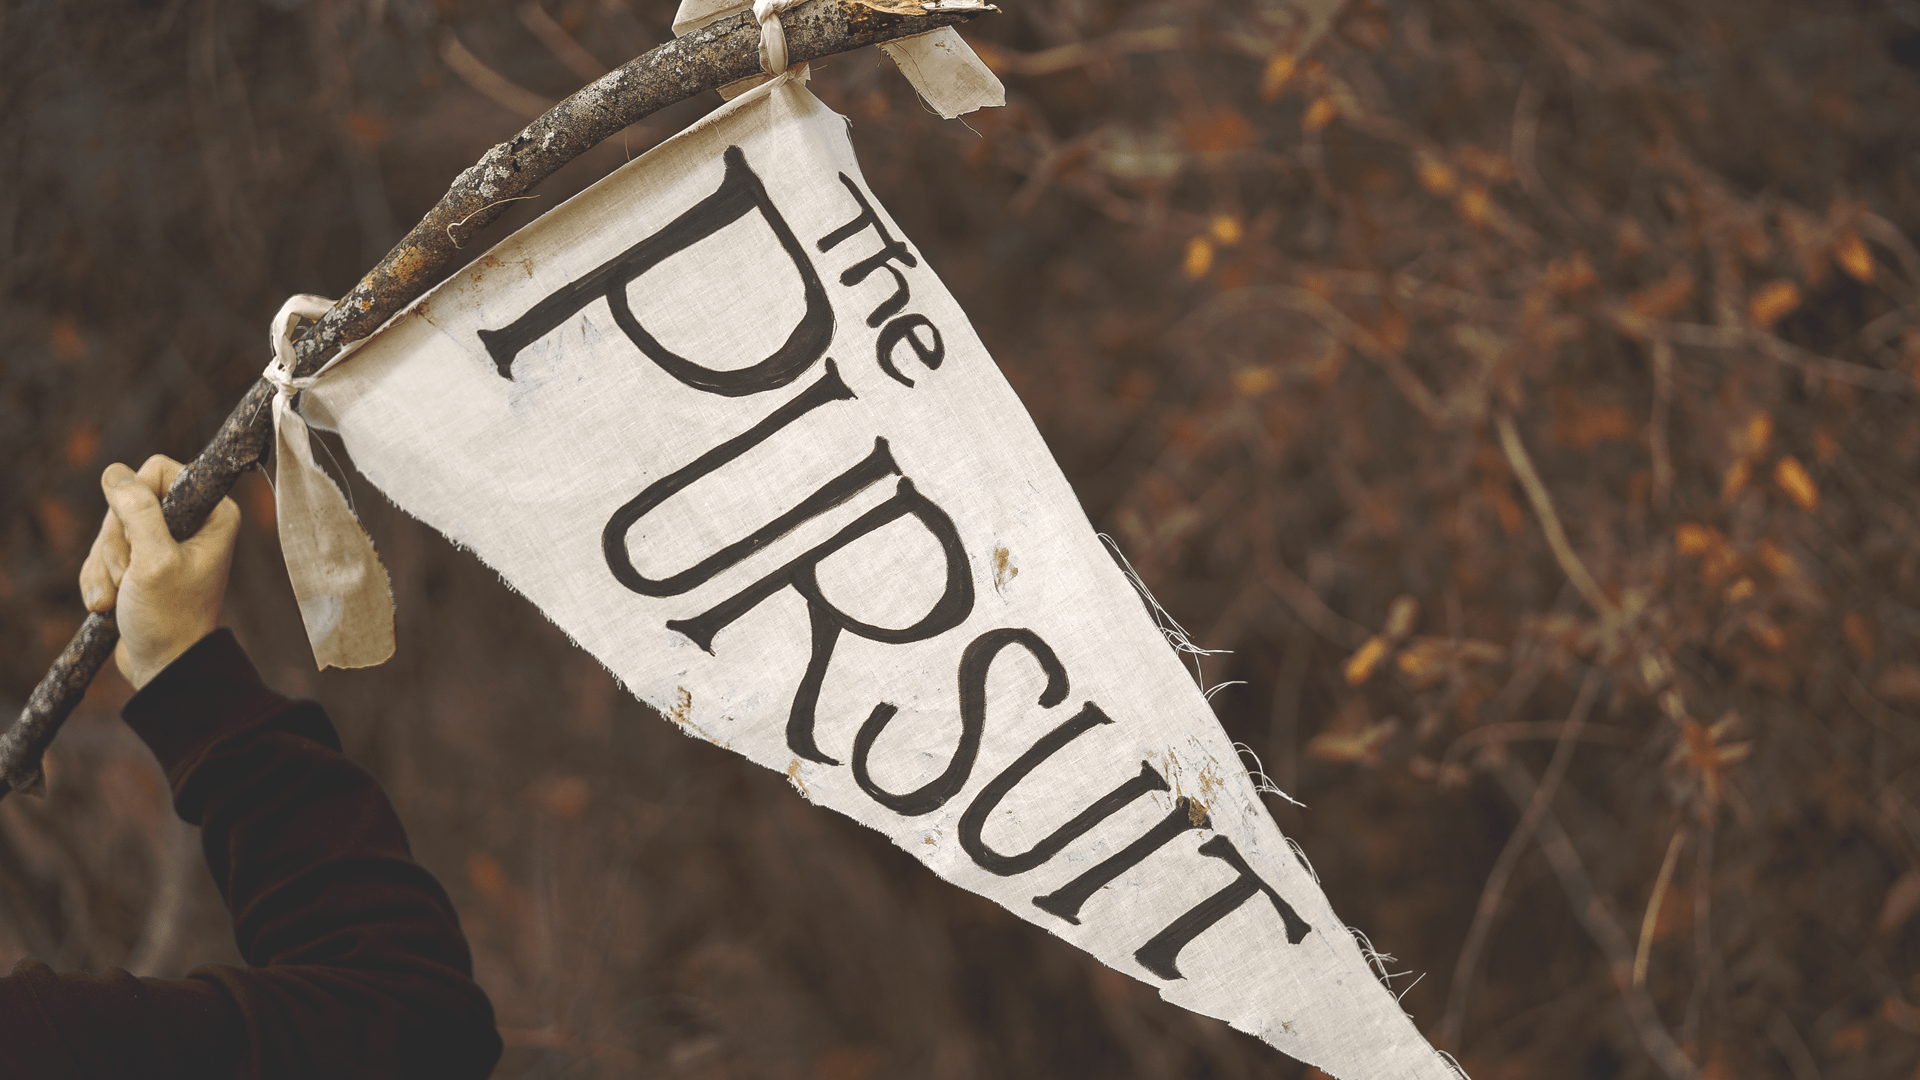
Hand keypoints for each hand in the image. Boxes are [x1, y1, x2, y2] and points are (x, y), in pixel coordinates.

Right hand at [79, 455, 241, 689]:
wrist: (163, 665)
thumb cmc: (169, 617)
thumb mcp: (154, 560)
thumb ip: (139, 512)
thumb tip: (115, 473)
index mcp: (214, 512)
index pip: (158, 470)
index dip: (136, 499)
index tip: (139, 538)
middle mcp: (194, 521)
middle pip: (128, 500)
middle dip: (116, 543)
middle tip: (129, 576)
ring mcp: (166, 542)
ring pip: (111, 527)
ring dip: (104, 566)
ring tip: (118, 597)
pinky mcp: (142, 561)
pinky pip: (103, 552)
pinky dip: (99, 578)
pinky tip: (108, 605)